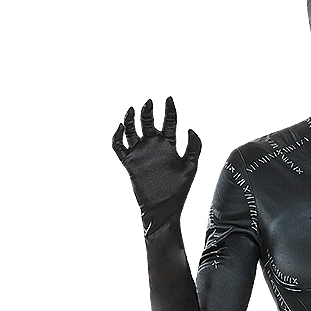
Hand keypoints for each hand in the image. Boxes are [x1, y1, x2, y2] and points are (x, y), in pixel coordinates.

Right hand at [112, 96, 201, 235]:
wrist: (163, 210)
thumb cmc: (179, 192)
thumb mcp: (191, 167)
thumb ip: (194, 147)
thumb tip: (190, 128)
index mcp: (170, 145)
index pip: (170, 121)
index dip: (170, 109)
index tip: (170, 99)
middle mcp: (154, 146)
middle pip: (149, 121)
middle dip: (148, 110)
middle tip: (149, 103)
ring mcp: (141, 153)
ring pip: (131, 130)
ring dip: (130, 119)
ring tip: (131, 110)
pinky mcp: (130, 163)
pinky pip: (118, 146)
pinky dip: (117, 136)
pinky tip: (120, 128)